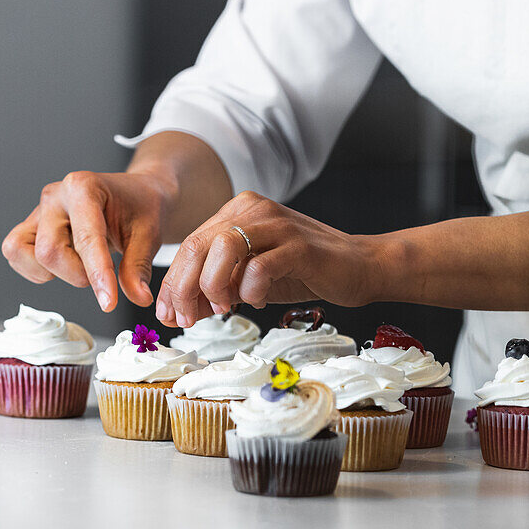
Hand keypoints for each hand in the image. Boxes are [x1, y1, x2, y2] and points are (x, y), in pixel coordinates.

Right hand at [2, 170, 173, 310]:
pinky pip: (16, 254)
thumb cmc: (140, 209)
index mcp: (84, 187)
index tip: (108, 302)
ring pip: (22, 253)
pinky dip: (37, 270)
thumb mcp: (149, 236)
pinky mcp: (30, 227)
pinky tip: (66, 264)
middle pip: (49, 251)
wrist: (135, 195)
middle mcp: (55, 196)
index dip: (98, 274)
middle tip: (104, 272)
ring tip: (81, 264)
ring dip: (53, 271)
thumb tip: (139, 298)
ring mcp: (39, 211)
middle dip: (78, 274)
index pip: (86, 239)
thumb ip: (138, 268)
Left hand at [155, 191, 384, 326]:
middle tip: (188, 318)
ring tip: (225, 308)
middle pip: (199, 245)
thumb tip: (179, 311)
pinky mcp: (299, 245)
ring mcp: (277, 224)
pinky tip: (257, 300)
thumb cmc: (304, 272)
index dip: (174, 283)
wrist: (359, 266)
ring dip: (214, 286)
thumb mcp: (250, 280)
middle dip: (185, 288)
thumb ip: (217, 289)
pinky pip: (260, 266)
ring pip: (224, 248)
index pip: (191, 245)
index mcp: (238, 212)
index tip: (169, 315)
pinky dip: (251, 290)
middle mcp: (254, 209)